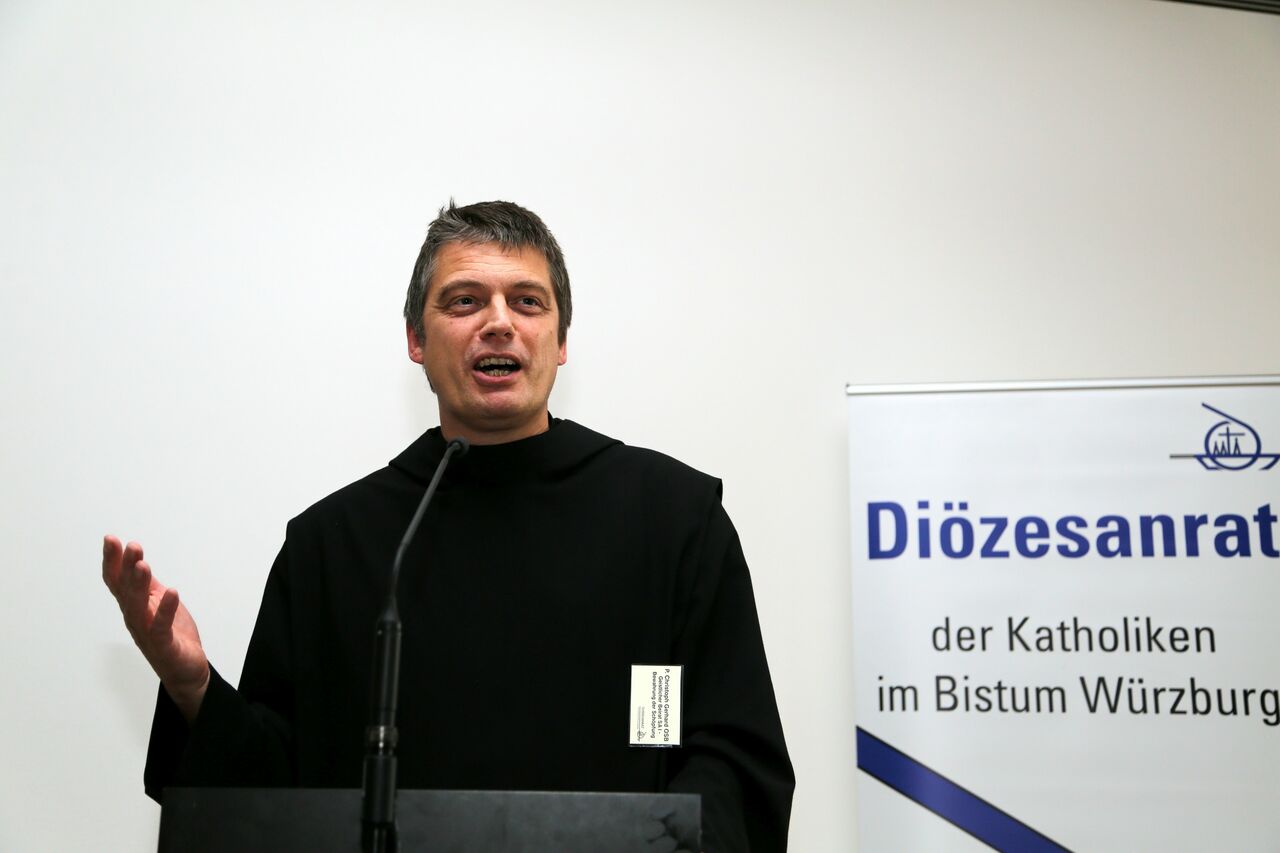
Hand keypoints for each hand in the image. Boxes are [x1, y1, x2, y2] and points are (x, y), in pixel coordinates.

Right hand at [102, 535, 209, 721]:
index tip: (111, 539)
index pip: (118, 582)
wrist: (186, 670)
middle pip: (125, 590)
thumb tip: (137, 562)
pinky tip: (171, 593)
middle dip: (126, 567)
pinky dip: (165, 609)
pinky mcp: (164, 645)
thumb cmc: (172, 636)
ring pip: (138, 607)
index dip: (112, 561)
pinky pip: (161, 626)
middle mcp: (135, 619)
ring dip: (139, 585)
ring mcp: (147, 633)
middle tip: (130, 546)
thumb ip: (148, 586)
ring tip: (142, 564)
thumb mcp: (159, 603)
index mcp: (134, 606)